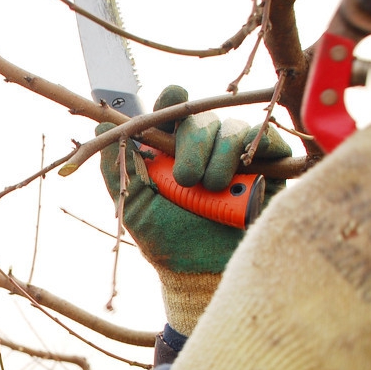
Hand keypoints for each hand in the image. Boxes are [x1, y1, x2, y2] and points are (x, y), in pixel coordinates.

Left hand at [96, 86, 291, 333]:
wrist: (204, 272)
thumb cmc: (168, 242)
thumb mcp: (133, 207)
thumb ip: (117, 169)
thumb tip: (102, 129)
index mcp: (171, 152)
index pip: (172, 113)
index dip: (173, 100)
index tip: (175, 97)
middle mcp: (204, 148)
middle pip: (200, 118)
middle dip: (193, 143)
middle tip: (187, 179)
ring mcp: (237, 156)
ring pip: (231, 129)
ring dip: (220, 156)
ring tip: (213, 189)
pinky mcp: (269, 165)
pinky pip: (266, 138)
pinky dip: (255, 148)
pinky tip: (243, 173)